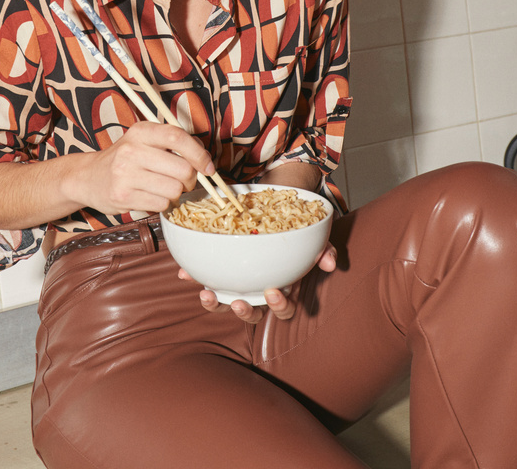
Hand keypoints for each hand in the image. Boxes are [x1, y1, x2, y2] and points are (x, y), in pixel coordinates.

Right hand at [65, 121, 215, 215]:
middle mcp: (132, 150)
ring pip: (174, 190)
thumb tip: (205, 160)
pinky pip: (161, 204)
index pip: (178, 137)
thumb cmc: (124, 160)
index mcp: (141, 131)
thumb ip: (173, 145)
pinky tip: (150, 196)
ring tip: (162, 188)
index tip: (208, 167)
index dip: (199, 154)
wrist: (87, 178)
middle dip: (189, 180)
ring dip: (175, 194)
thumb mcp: (144, 142)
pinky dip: (162, 204)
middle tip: (182, 181)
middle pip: (182, 169)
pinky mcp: (123, 196)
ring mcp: (125, 174)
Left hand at [177, 242, 337, 322]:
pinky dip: (194, 277)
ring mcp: (237, 282)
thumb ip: (323, 250)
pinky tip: (185, 272)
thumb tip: (330, 264)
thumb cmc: (295, 227)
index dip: (278, 307)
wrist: (276, 203)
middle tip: (239, 302)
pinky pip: (205, 278)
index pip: (283, 309)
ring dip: (215, 303)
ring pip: (225, 303)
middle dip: (244, 312)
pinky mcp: (219, 269)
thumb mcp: (312, 237)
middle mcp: (257, 290)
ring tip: (207, 293)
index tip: (273, 291)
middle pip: (252, 314)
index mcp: (281, 287)